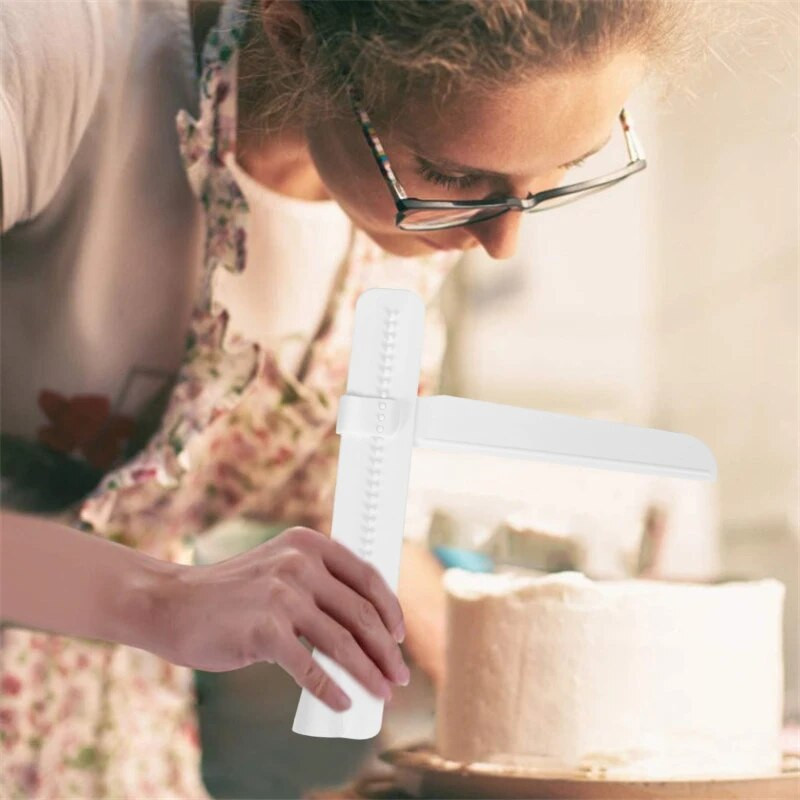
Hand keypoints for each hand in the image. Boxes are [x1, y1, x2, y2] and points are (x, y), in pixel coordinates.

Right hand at [156, 526, 409, 710]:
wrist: (172, 604)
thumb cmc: (231, 594)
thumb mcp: (278, 569)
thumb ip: (315, 584)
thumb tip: (364, 626)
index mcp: (309, 544)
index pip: (367, 576)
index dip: (391, 609)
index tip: (400, 637)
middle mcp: (299, 563)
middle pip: (360, 612)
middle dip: (386, 649)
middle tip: (398, 675)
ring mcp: (282, 595)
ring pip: (342, 642)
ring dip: (369, 673)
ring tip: (382, 693)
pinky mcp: (264, 630)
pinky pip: (310, 667)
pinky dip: (332, 690)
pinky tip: (344, 703)